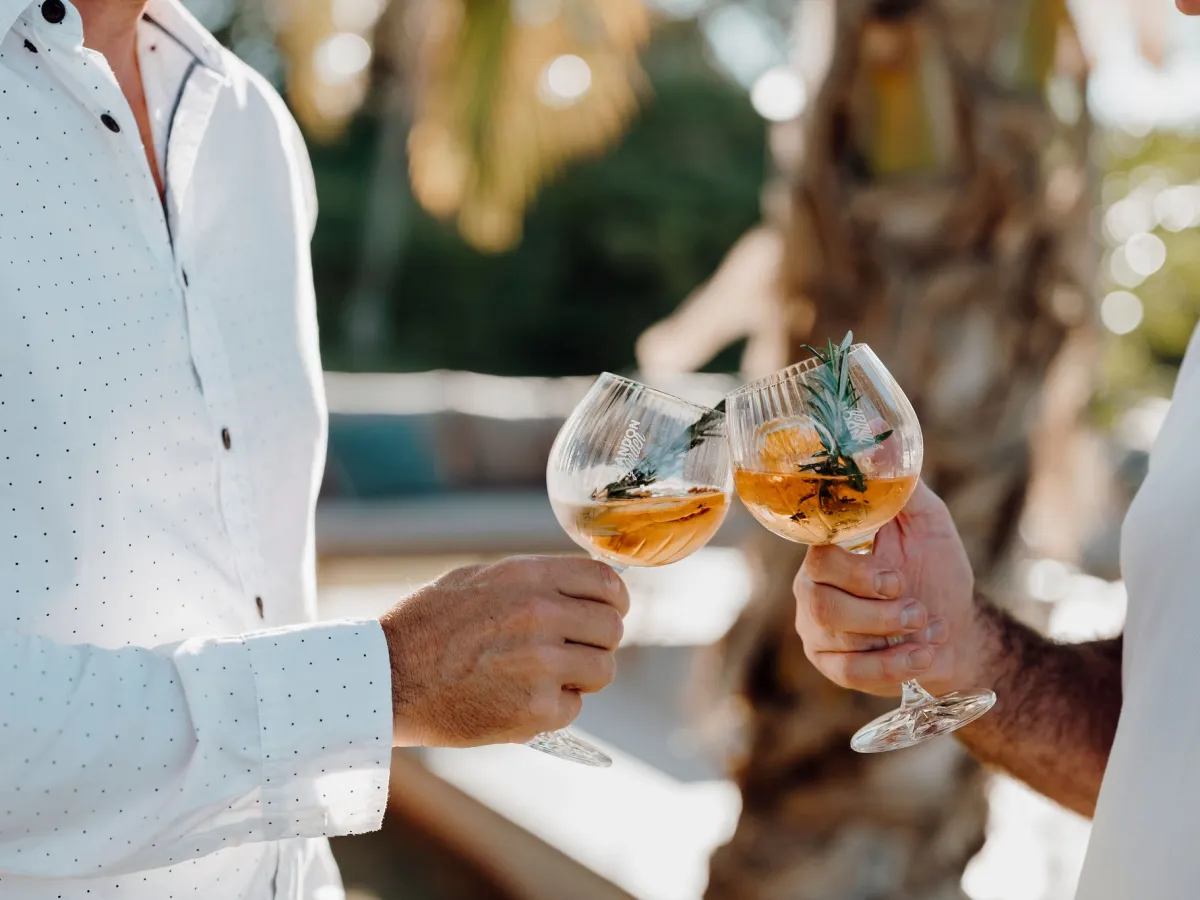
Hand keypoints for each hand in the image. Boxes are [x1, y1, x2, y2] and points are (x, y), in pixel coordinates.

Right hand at [379, 556, 628, 746]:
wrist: (387, 678)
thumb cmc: (427, 627)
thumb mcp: (479, 580)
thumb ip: (532, 582)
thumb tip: (580, 589)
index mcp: (528, 577)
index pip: (606, 581)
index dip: (614, 600)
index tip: (610, 611)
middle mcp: (541, 614)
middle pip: (612, 627)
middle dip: (598, 641)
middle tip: (573, 651)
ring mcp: (541, 663)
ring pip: (603, 670)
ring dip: (582, 677)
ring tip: (544, 678)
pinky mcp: (536, 709)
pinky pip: (573, 707)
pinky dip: (553, 709)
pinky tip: (518, 700)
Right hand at [792, 482, 986, 696]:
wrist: (957, 633)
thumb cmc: (938, 572)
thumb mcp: (929, 523)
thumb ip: (902, 487)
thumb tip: (881, 442)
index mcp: (830, 551)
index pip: (819, 557)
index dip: (856, 572)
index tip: (897, 579)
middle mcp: (812, 589)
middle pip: (819, 602)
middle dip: (878, 612)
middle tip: (918, 611)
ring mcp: (817, 630)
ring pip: (835, 637)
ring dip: (891, 637)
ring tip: (929, 632)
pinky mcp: (831, 665)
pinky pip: (848, 671)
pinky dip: (892, 666)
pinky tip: (921, 657)